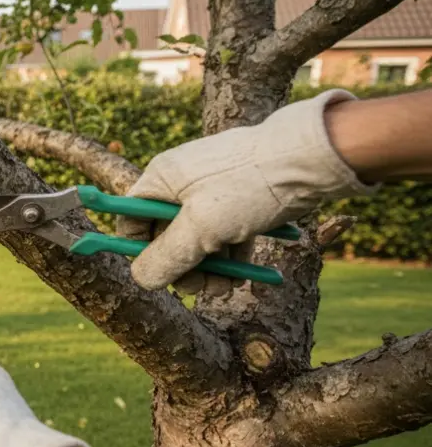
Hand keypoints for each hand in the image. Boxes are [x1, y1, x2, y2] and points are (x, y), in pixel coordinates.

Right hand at [117, 90, 375, 293]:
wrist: (314, 157)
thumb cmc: (250, 186)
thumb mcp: (202, 227)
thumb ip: (167, 256)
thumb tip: (141, 278)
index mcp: (162, 178)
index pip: (132, 218)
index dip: (141, 249)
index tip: (159, 274)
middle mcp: (183, 182)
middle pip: (169, 234)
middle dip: (185, 266)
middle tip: (203, 289)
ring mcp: (215, 189)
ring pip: (202, 237)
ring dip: (212, 267)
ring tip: (230, 286)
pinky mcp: (243, 197)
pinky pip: (229, 231)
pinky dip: (235, 253)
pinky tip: (249, 273)